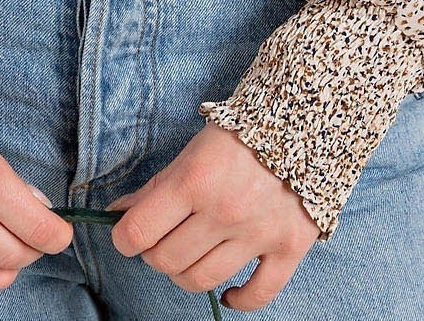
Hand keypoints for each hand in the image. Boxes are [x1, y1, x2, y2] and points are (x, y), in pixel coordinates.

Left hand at [106, 122, 320, 310]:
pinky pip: (259, 294)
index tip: (128, 235)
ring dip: (186, 275)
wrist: (303, 122)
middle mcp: (224, 211)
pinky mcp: (289, 247)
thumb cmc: (240, 134)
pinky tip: (228, 293)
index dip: (125, 238)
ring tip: (190, 258)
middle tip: (162, 240)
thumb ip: (157, 186)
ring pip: (203, 280)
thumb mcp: (193, 151)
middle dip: (155, 254)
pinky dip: (238, 301)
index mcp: (195, 180)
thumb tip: (119, 213)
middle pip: (167, 260)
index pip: (139, 231)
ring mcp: (258, 233)